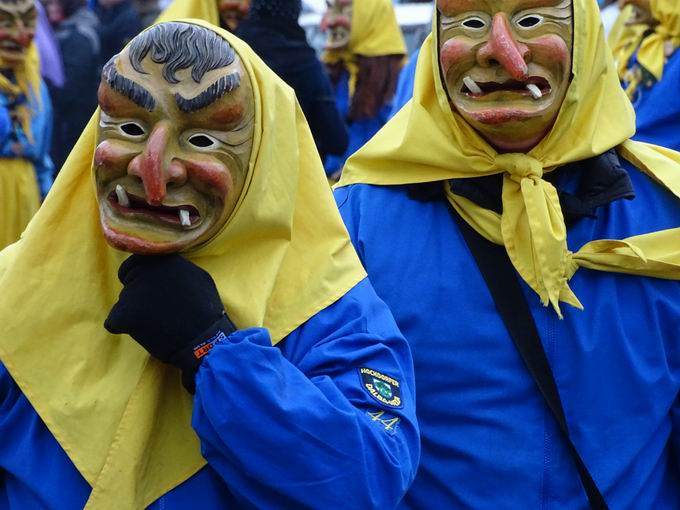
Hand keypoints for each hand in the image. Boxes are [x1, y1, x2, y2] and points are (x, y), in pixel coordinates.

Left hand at [105, 254, 235, 391]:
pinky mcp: (124, 315)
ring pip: (123, 302)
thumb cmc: (205, 310)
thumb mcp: (197, 277)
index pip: (136, 263)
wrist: (205, 339)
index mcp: (161, 260)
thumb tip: (164, 269)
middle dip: (138, 295)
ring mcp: (132, 293)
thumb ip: (176, 269)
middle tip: (156, 310)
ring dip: (135, 312)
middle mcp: (144, 271)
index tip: (151, 291)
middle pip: (129, 282)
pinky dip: (124, 328)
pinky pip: (114, 322)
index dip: (141, 278)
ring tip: (156, 323)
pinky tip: (145, 333)